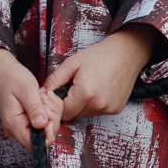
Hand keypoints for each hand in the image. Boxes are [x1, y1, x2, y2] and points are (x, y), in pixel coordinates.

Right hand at [0, 48, 63, 149]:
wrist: (1, 68)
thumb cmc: (11, 76)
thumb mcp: (27, 90)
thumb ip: (35, 109)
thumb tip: (42, 126)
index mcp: (14, 124)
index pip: (35, 144)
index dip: (48, 132)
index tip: (48, 113)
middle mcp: (15, 129)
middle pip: (43, 137)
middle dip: (51, 118)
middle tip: (45, 99)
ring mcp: (20, 125)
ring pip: (45, 129)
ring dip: (50, 112)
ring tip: (42, 97)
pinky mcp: (24, 120)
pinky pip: (42, 122)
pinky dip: (47, 111)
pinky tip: (42, 99)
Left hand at [43, 26, 158, 118]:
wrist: (127, 53)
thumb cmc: (100, 55)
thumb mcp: (72, 63)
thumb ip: (55, 80)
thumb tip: (41, 93)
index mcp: (85, 93)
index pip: (63, 112)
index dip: (59, 103)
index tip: (61, 92)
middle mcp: (98, 104)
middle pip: (74, 114)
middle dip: (71, 103)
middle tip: (76, 85)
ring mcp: (109, 108)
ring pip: (86, 114)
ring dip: (83, 104)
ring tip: (90, 85)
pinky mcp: (116, 109)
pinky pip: (98, 111)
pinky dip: (95, 103)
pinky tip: (100, 88)